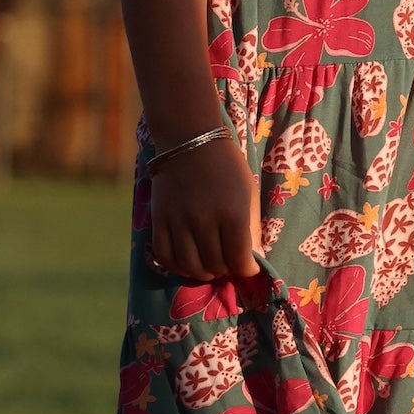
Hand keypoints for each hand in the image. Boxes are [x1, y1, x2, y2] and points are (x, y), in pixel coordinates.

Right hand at [149, 133, 261, 280]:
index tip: (249, 266)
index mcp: (233, 213)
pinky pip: (165, 257)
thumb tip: (254, 261)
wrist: (190, 140)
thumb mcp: (248, 193)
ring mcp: (179, 221)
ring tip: (210, 265)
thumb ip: (252, 228)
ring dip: (204, 273)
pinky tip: (188, 262)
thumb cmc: (226, 166)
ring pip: (191, 267)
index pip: (240, 261)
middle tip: (229, 261)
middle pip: (216, 266)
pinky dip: (178, 267)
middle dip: (227, 270)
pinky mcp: (159, 220)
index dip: (247, 270)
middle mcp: (204, 220)